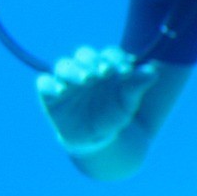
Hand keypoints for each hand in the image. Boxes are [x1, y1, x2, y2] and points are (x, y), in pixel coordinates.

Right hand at [36, 46, 158, 157]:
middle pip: (84, 54)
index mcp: (105, 66)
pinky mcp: (50, 94)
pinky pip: (44, 83)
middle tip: (105, 71)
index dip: (116, 58)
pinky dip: (50, 83)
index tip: (126, 71)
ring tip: (87, 79)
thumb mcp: (128, 103)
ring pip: (64, 65)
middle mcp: (84, 69)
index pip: (109, 54)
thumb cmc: (114, 116)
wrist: (97, 141)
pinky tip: (62, 89)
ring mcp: (66, 80)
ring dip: (74, 69)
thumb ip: (138, 86)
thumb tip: (152, 72)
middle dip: (93, 60)